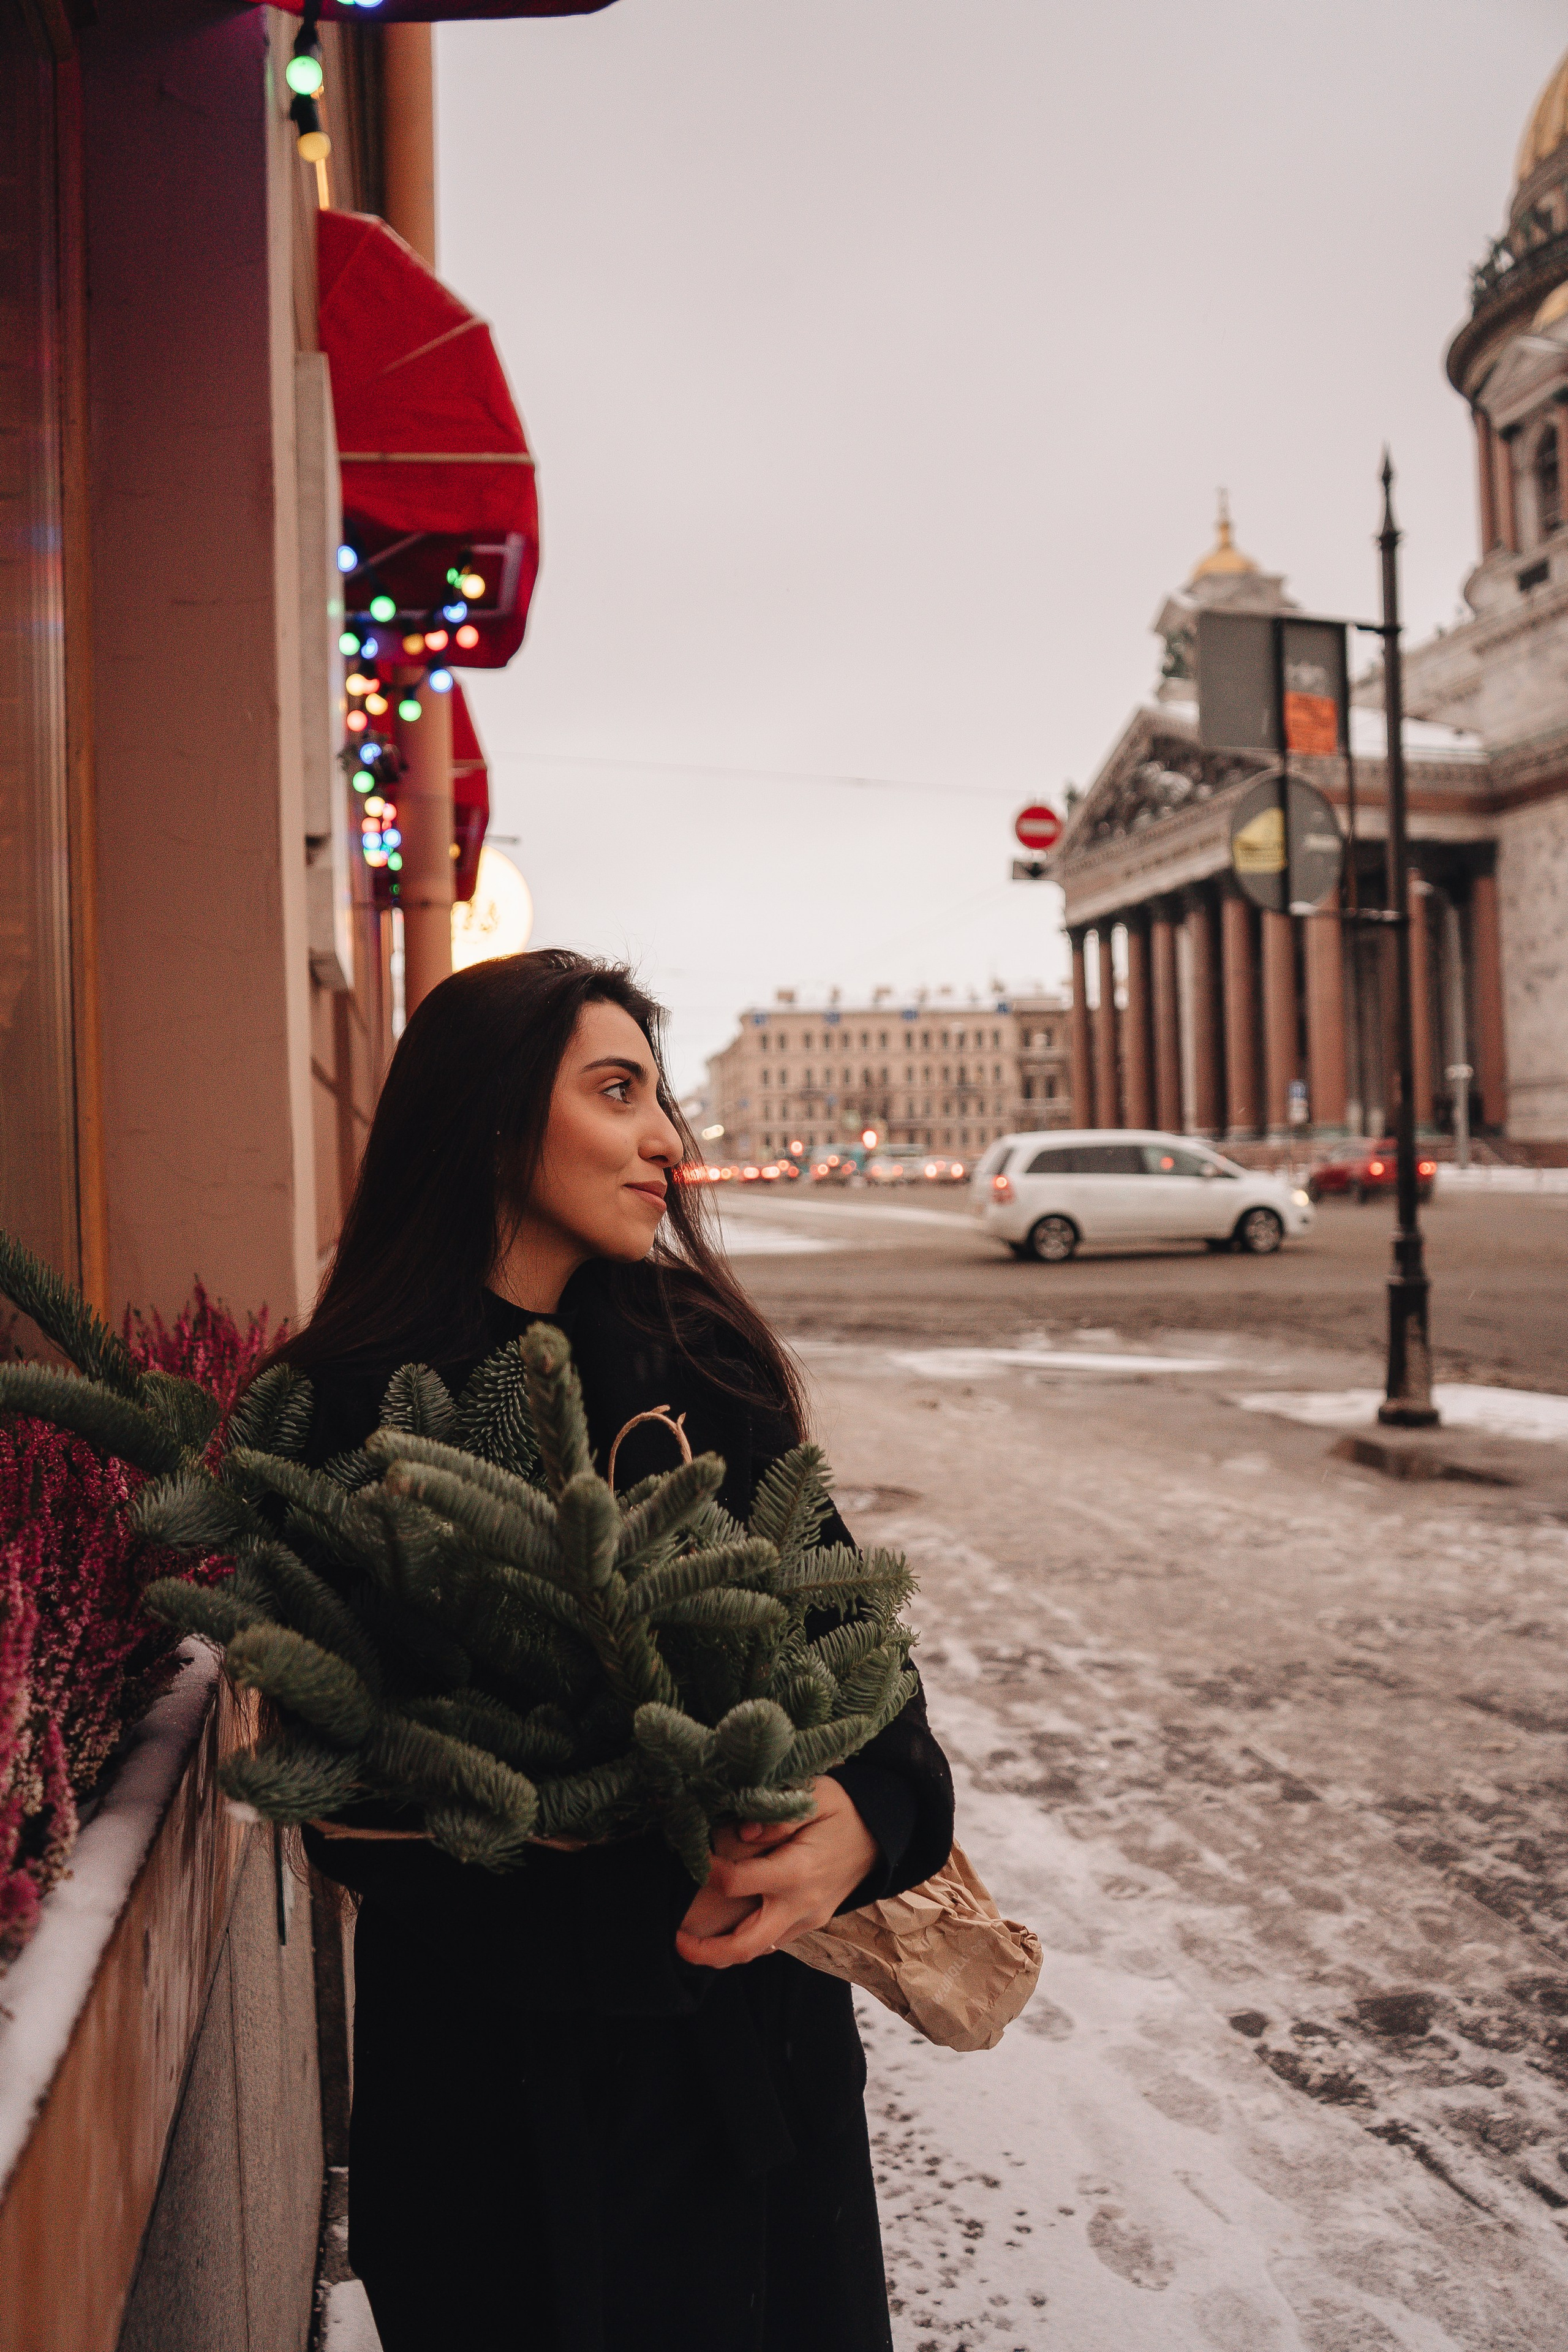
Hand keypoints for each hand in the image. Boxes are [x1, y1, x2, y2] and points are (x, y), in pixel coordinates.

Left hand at [675, 1777, 878, 1970]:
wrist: (883, 1834)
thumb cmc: (844, 1808)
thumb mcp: (815, 1795)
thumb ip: (777, 1815)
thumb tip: (742, 1831)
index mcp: (798, 1870)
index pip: (739, 1882)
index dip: (709, 1871)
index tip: (694, 1857)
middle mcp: (801, 1903)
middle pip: (747, 1943)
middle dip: (708, 1951)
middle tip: (677, 1942)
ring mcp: (807, 1919)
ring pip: (759, 1949)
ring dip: (724, 1952)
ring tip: (693, 1942)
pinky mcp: (810, 1923)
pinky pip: (773, 1941)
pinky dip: (747, 1941)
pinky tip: (726, 1930)